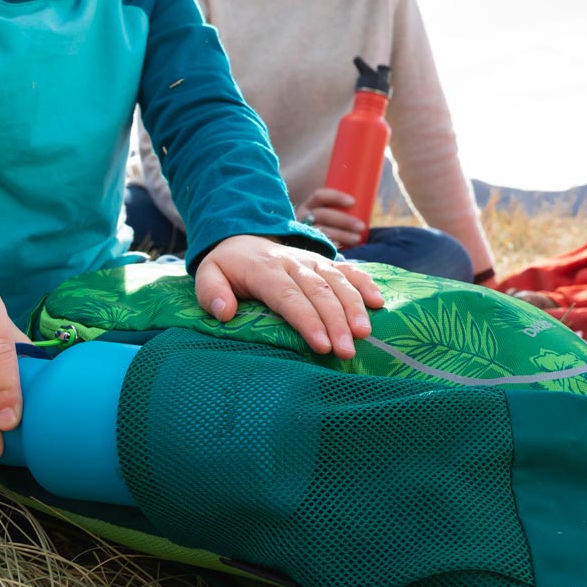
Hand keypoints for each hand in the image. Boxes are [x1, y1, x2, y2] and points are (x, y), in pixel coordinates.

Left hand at [194, 234, 382, 358]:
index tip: (321, 346)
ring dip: (354, 306)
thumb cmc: (228, 265)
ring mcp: (311, 260)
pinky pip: (348, 268)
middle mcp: (293, 262)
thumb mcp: (208, 273)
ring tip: (365, 333)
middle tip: (347, 351)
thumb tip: (223, 312)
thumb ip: (210, 292)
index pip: (288, 296)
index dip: (307, 321)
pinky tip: (378, 302)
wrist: (242, 235)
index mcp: (265, 269)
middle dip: (336, 322)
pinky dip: (364, 282)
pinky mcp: (324, 261)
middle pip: (318, 291)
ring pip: (337, 280)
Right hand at [297, 187, 366, 249]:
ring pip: (322, 231)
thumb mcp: (326, 216)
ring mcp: (302, 232)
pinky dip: (331, 245)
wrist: (303, 245)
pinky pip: (318, 245)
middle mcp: (303, 217)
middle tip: (361, 226)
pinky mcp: (305, 245)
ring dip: (342, 235)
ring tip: (358, 238)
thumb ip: (341, 212)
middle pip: (323, 215)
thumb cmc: (324, 227)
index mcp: (309, 205)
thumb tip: (371, 208)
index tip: (353, 202)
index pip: (320, 195)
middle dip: (344, 220)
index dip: (336, 197)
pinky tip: (341, 247)